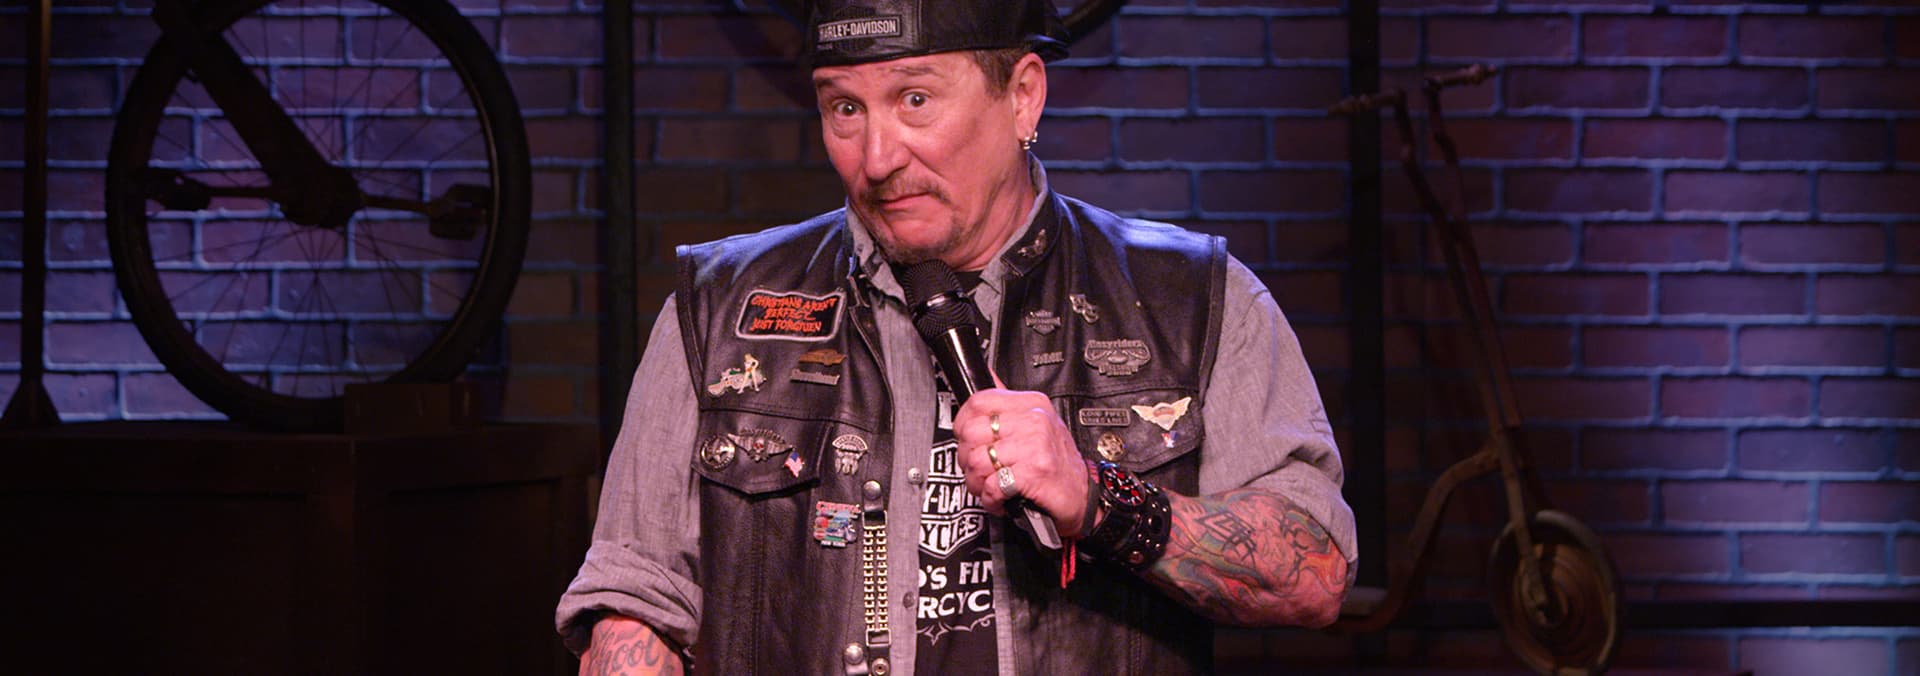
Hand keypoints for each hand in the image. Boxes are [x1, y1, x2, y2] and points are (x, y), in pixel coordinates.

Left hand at [952, 385, 1093, 537]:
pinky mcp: (1034, 472)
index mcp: (1031, 404)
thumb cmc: (1058, 462)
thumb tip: (987, 376)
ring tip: (989, 486)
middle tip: (979, 469)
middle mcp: (1034, 421)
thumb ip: (1009, 405)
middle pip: (972, 433)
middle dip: (967, 458)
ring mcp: (1035, 446)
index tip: (966, 439)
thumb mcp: (1038, 423)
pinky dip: (991, 498)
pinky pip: (992, 485)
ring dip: (977, 482)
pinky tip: (1000, 498)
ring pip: (977, 462)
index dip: (962, 424)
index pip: (979, 402)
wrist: (1083, 495)